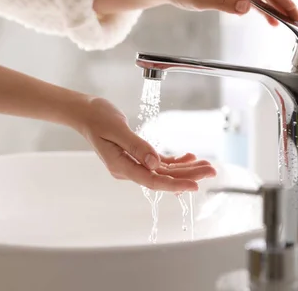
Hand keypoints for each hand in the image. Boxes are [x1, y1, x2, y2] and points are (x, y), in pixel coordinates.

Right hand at [73, 97, 216, 191]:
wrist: (86, 112)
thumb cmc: (97, 117)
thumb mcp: (117, 129)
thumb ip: (136, 146)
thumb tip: (154, 163)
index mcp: (121, 166)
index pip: (152, 180)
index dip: (174, 184)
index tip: (195, 185)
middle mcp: (128, 169)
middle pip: (162, 177)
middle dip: (188, 175)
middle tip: (211, 170)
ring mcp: (133, 164)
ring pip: (163, 171)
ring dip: (185, 168)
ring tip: (206, 165)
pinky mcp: (137, 157)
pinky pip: (158, 163)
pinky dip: (174, 161)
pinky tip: (189, 157)